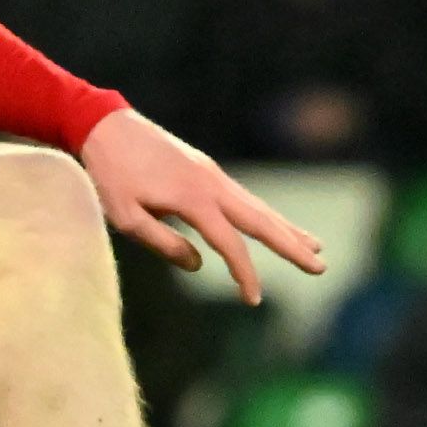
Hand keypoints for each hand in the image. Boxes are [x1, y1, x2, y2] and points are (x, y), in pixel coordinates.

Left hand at [78, 110, 327, 303]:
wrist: (105, 127)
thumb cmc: (109, 175)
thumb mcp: (125, 216)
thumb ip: (162, 242)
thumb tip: (198, 265)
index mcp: (193, 199)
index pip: (230, 244)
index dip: (245, 274)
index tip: (254, 300)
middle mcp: (212, 184)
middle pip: (261, 221)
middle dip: (292, 246)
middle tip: (321, 268)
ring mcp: (213, 174)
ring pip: (258, 206)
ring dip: (287, 228)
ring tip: (315, 246)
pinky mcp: (207, 170)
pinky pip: (244, 197)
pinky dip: (266, 213)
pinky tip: (276, 224)